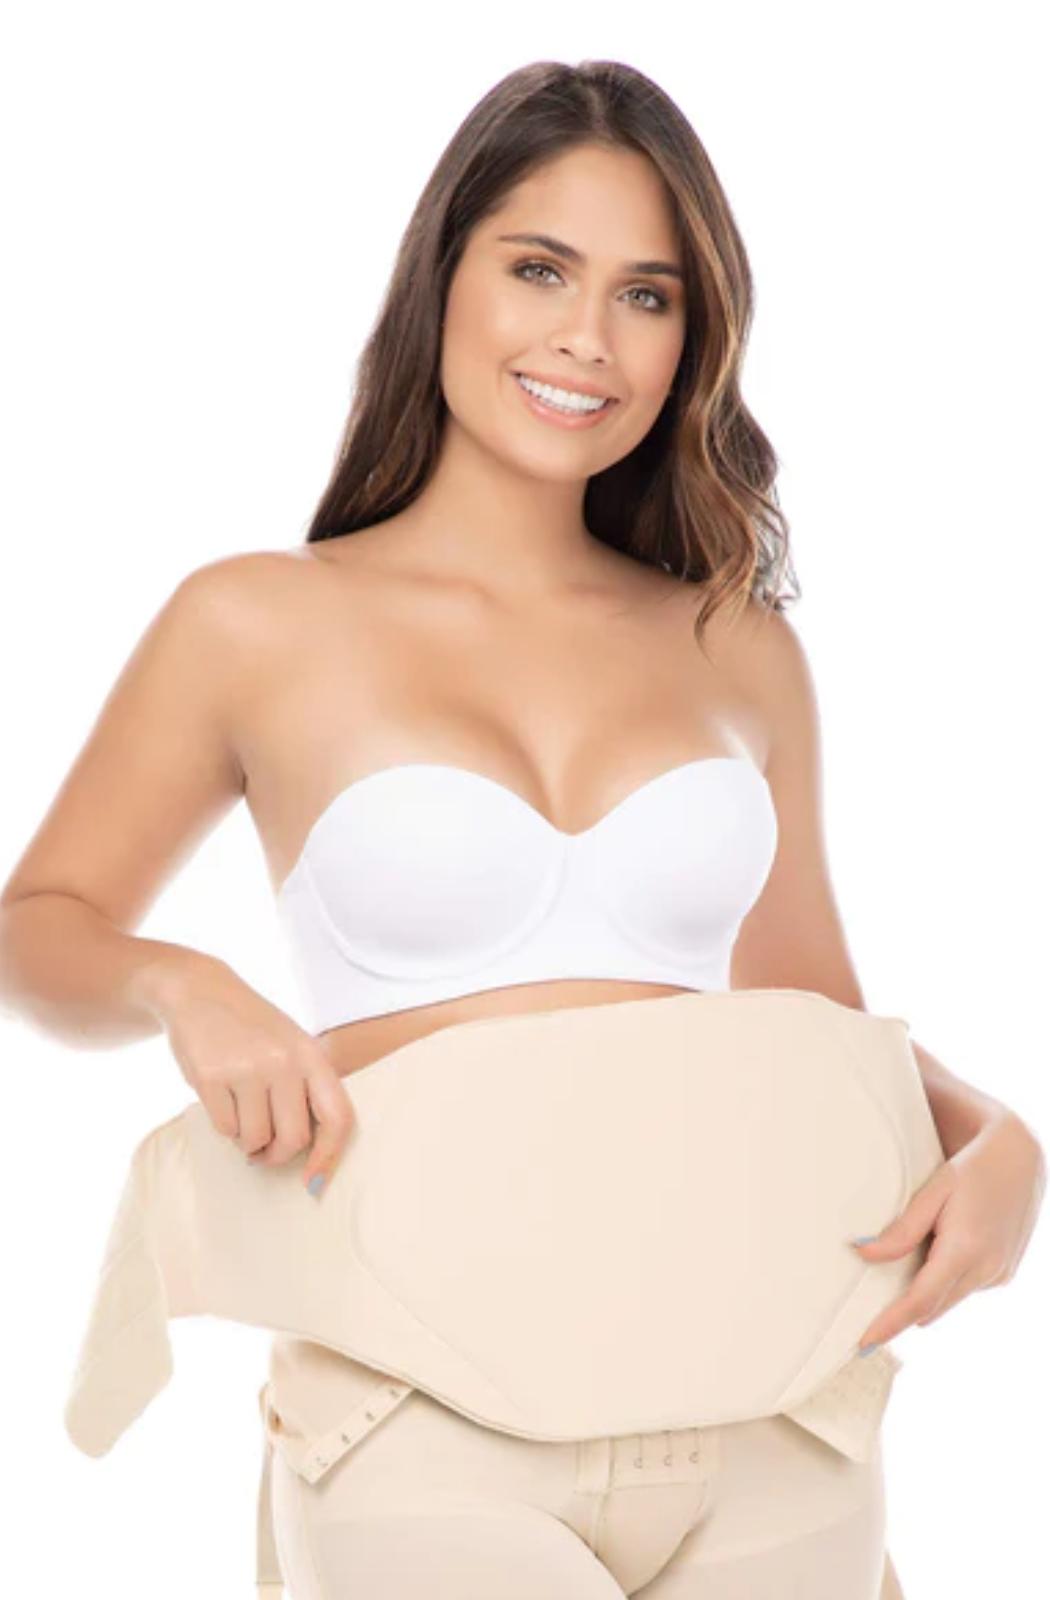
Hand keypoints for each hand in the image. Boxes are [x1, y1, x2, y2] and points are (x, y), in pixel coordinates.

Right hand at [147, 953, 354, 1194]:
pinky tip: (223, 1101)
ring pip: (255, 1139)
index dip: (330, 1155)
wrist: (200, 991)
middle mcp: (283, 1062)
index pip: (337, 1116)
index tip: (315, 1180)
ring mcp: (246, 1068)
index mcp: (311, 1055)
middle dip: (278, 1154)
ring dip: (248, 1140)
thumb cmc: (253, 1028)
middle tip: (266, 1151)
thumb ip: (307, 1086)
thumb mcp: (292, 1044)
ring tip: (242, 1115)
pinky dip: (224, 1127)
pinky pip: (225, 1129)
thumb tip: (314, 1150)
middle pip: (294, 1138)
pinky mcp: (210, 1077)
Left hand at [851, 1110, 1045, 1348]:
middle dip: (902, 1312)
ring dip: (926, 1294)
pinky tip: (940, 1253)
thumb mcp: (934, 1191)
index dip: (889, 1324)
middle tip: (868, 1312)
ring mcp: (999, 1274)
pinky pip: (965, 1288)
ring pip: (948, 1300)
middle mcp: (986, 1270)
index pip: (919, 1301)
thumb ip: (902, 1229)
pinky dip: (947, 1281)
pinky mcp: (1004, 1273)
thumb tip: (862, 1253)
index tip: (863, 1343)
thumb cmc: (972, 1168)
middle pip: (931, 1307)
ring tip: (905, 1268)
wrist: (1021, 1159)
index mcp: (965, 1250)